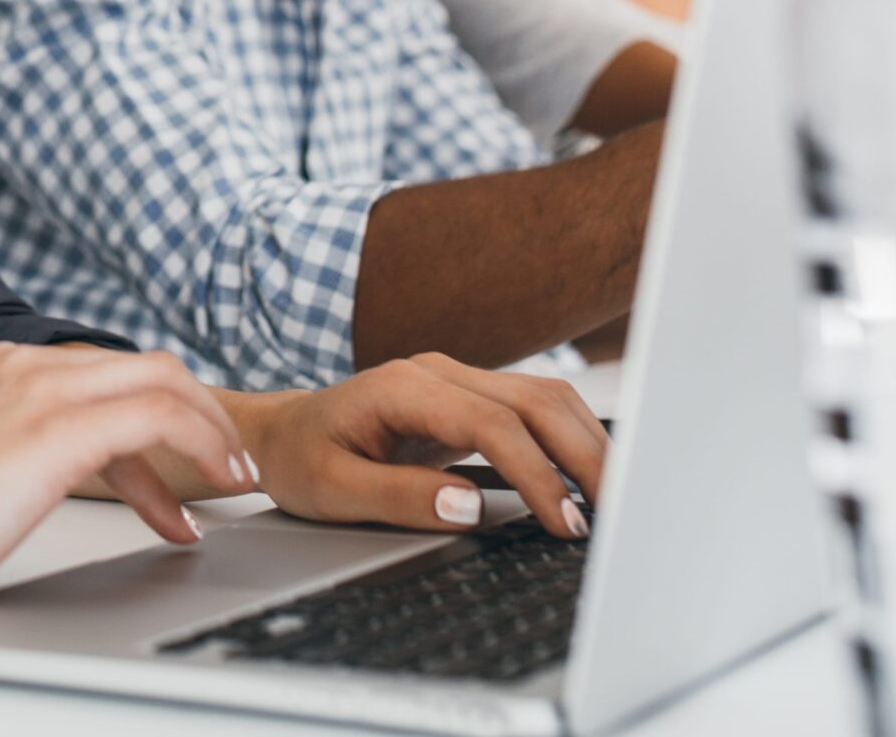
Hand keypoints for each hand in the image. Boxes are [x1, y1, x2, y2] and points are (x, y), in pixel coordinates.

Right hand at [0, 344, 252, 612]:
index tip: (190, 468)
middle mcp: (26, 362)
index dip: (166, 416)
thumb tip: (92, 472)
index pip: (112, 373)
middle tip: (229, 467)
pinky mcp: (56, 430)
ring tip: (232, 482)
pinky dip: (198, 446)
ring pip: (163, 382)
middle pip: (150, 366)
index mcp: (7, 364)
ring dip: (211, 432)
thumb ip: (34, 446)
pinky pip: (157, 418)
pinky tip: (206, 493)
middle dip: (204, 415)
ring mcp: (41, 390)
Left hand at [247, 354, 607, 538]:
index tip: (565, 523)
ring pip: (545, 398)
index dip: (538, 474)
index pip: (494, 423)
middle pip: (536, 401)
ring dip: (586, 447)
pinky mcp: (470, 398)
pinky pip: (534, 411)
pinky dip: (569, 443)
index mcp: (404, 386)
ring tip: (612, 504)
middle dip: (584, 458)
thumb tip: (468, 509)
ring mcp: (457, 379)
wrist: (281, 434)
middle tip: (614, 518)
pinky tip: (586, 481)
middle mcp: (438, 372)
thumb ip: (399, 497)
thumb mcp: (332, 489)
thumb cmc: (300, 459)